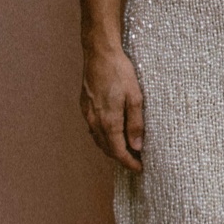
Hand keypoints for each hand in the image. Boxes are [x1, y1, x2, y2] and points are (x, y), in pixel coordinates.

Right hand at [81, 47, 145, 171]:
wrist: (99, 54)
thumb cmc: (120, 72)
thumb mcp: (135, 97)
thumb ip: (136, 123)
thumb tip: (137, 146)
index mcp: (108, 121)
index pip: (118, 151)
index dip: (128, 162)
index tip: (139, 168)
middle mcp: (94, 121)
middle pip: (107, 148)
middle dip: (121, 158)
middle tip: (136, 161)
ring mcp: (87, 113)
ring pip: (98, 139)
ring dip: (111, 148)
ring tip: (127, 150)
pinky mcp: (85, 106)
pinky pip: (93, 128)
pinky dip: (103, 137)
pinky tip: (112, 133)